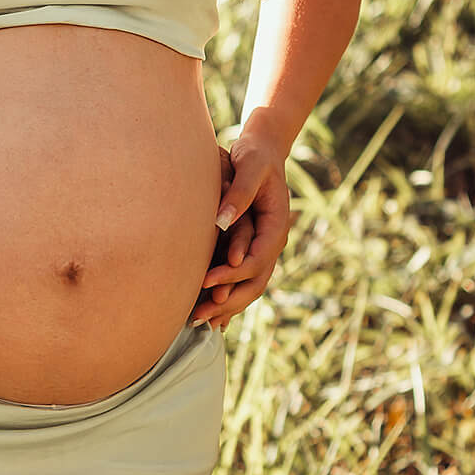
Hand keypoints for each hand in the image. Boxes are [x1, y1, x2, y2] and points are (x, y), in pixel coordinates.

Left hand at [188, 134, 290, 329]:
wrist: (263, 153)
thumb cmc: (255, 156)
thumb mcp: (250, 166)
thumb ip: (239, 193)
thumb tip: (221, 222)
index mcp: (276, 227)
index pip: (256, 260)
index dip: (231, 274)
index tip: (205, 281)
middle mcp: (271, 243)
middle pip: (255, 282)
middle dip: (228, 301)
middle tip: (198, 315)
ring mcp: (262, 248)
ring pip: (249, 287)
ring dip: (226, 306)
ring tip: (198, 321)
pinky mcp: (250, 248)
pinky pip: (241, 280)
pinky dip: (227, 297)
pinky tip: (208, 313)